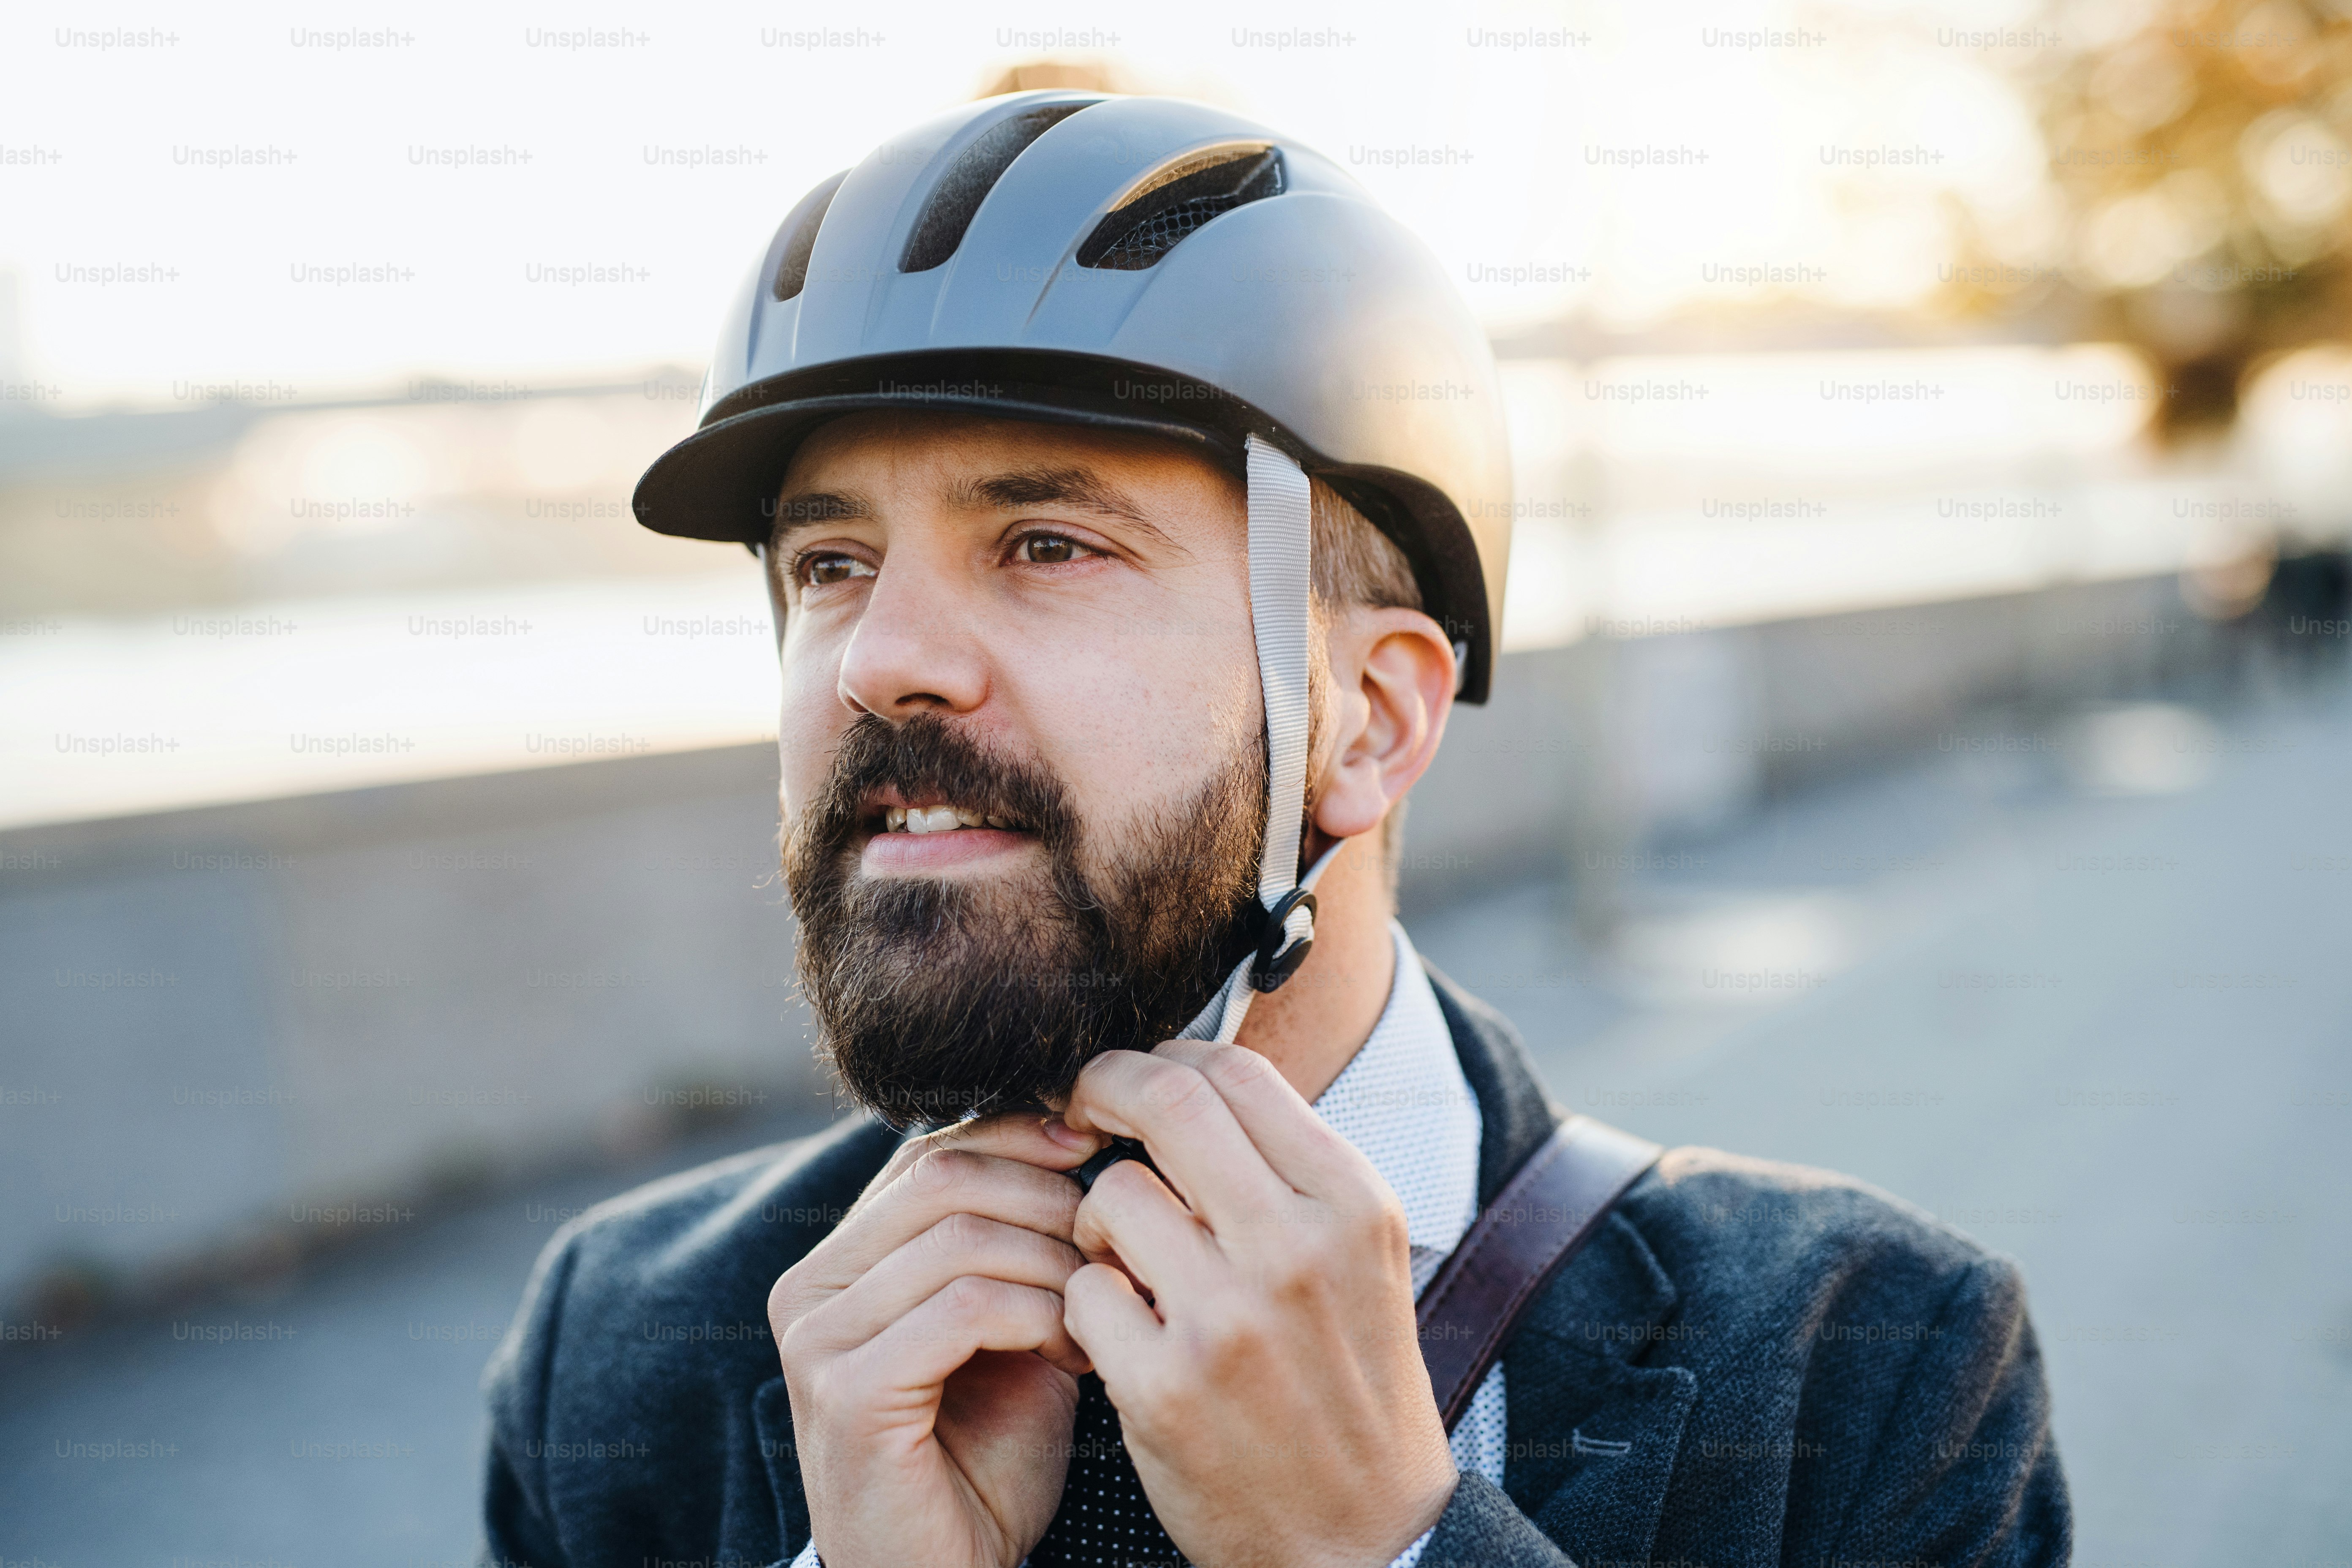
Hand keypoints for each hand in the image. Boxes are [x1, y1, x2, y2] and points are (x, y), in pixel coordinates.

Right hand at [768, 1113, 1105, 1567]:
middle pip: (946, 1178)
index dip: (1023, 1136)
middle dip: (1049, 1199)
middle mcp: (811, 1287)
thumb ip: (1017, 1240)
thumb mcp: (1009, 1325)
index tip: (1101, 1147)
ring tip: (1098, 1312)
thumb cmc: (987, 1458)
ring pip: (963, 1238)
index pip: (934, 1152)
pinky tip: (1074, 1352)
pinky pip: (965, 1309)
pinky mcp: (848, 1393)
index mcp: (841, 1259)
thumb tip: (1079, 1134)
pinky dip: (1039, 1316)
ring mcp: (818, 1339)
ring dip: (1054, 1266)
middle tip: (1110, 1251)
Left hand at [1060, 1041, 1458, 1567]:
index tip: (1131, 1078)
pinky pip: (1083, 1292)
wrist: (1362, 1539)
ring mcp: (1228, 1318)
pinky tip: (1120, 1333)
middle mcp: (1296, 1247)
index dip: (1163, 1055)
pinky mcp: (1164, 1387)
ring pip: (1111, 1194)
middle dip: (1102, 1087)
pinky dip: (1085, 1305)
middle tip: (1077, 1110)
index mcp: (1350, 1202)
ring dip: (1095, 1218)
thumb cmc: (1347, 1382)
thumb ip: (1284, 1168)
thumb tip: (1191, 1074)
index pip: (1234, 1070)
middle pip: (1165, 1100)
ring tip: (1122, 1260)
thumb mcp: (1355, 1256)